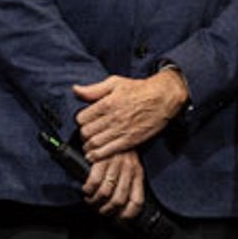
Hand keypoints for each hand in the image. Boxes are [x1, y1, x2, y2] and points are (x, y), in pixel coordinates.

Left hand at [73, 73, 187, 161]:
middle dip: (83, 134)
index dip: (80, 121)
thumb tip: (75, 90)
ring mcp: (120, 130)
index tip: (84, 121)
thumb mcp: (115, 82)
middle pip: (86, 132)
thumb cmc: (139, 89)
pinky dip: (97, 155)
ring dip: (88, 146)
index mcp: (106, 103)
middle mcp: (112, 118)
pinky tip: (93, 156)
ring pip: (95, 143)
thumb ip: (94, 89)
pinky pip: (108, 151)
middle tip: (86, 134)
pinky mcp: (129, 140)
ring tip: (87, 146)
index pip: (81, 118)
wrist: (162, 98)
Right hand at [83, 149, 144, 220]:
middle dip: (106, 210)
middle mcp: (128, 169)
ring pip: (105, 194)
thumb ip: (129, 183)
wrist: (110, 129)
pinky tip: (86, 189)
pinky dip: (88, 190)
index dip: (127, 216)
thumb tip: (122, 209)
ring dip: (95, 202)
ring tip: (91, 200)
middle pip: (118, 201)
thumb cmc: (119, 149)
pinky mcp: (101, 160)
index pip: (136, 202)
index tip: (118, 221)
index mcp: (137, 173)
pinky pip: (93, 182)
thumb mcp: (130, 166)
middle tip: (100, 209)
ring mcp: (115, 165)